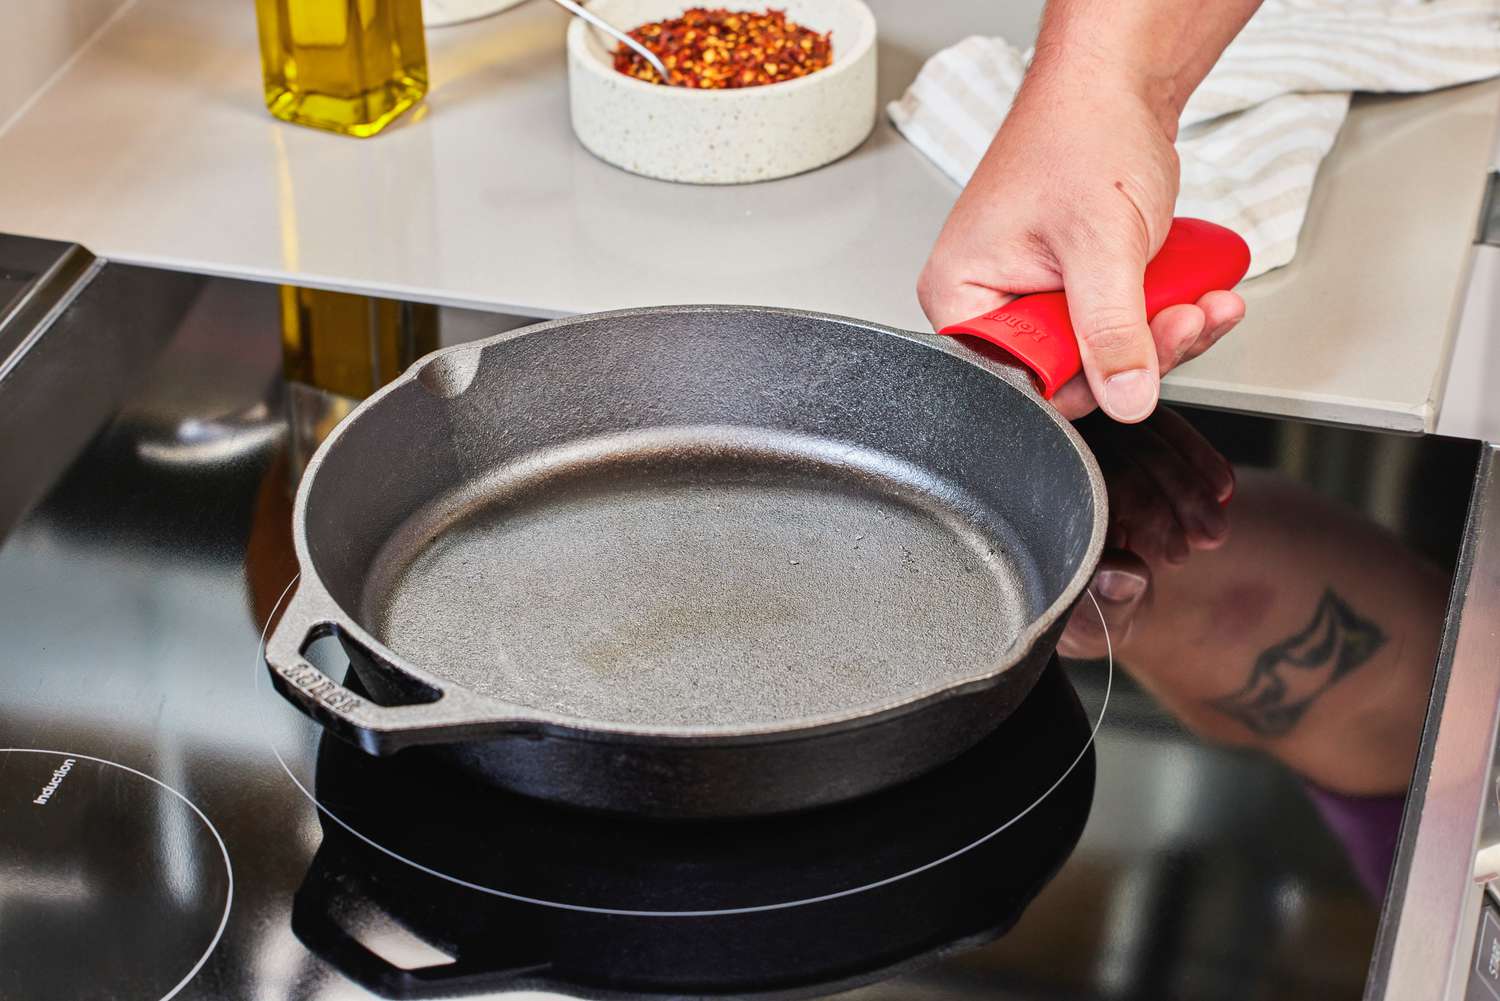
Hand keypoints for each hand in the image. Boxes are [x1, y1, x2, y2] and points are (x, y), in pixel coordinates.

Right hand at [917, 65, 1243, 421]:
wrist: (1115, 85)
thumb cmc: (1082, 134)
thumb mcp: (1100, 243)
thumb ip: (1112, 330)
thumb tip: (1125, 398)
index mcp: (962, 295)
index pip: (1017, 379)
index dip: (1085, 380)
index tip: (1139, 360)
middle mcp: (989, 301)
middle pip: (1066, 371)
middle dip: (1141, 351)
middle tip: (1186, 320)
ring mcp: (1032, 294)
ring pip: (1102, 351)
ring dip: (1165, 334)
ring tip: (1203, 302)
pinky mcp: (1072, 286)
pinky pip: (1118, 325)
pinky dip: (1164, 314)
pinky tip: (1198, 292)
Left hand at [1057, 408, 1231, 658]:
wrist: (1096, 601)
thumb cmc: (1082, 612)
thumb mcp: (1092, 624)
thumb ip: (1105, 605)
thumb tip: (1122, 574)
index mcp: (1029, 507)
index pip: (1083, 488)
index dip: (1140, 515)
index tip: (1177, 554)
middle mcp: (1047, 463)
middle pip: (1115, 455)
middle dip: (1175, 495)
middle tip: (1211, 538)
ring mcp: (1079, 443)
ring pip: (1139, 437)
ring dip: (1189, 480)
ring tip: (1217, 528)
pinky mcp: (1111, 434)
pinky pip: (1155, 427)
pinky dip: (1193, 456)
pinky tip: (1224, 486)